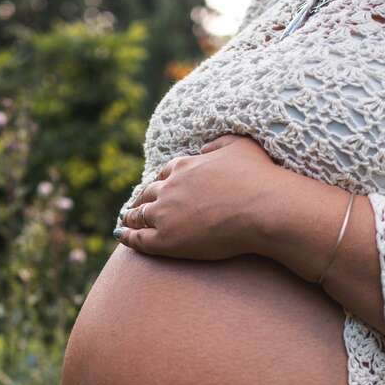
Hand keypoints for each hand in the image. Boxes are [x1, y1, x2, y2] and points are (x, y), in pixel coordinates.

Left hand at [113, 134, 285, 259]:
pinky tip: (121, 236)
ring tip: (125, 222)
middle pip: (148, 193)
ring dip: (131, 217)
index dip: (159, 182)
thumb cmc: (258, 177)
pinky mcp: (166, 240)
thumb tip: (204, 148)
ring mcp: (165, 214)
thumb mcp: (239, 146)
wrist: (264, 208)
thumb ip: (218, 144)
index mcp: (184, 166)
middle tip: (134, 206)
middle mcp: (169, 188)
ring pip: (139, 215)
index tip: (156, 188)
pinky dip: (127, 236)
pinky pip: (139, 239)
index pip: (164, 174)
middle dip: (140, 199)